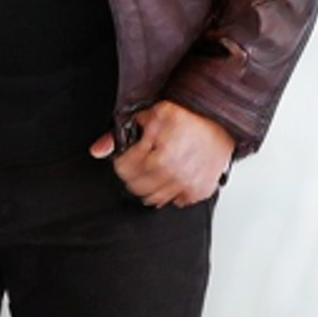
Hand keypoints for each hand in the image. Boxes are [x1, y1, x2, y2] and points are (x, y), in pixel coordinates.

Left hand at [90, 100, 233, 207]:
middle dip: (134, 174)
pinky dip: (171, 191)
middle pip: (136, 187)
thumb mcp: (149, 114)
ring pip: (152, 199)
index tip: (130, 155)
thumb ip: (120, 132)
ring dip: (150, 185)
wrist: (219, 121)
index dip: (123, 160)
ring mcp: (187, 184)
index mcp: (159, 153)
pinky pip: (175, 202)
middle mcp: (174, 172)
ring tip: (157, 168)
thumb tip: (98, 150)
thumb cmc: (187, 116)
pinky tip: (173, 176)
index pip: (124, 170)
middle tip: (143, 161)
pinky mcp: (199, 191)